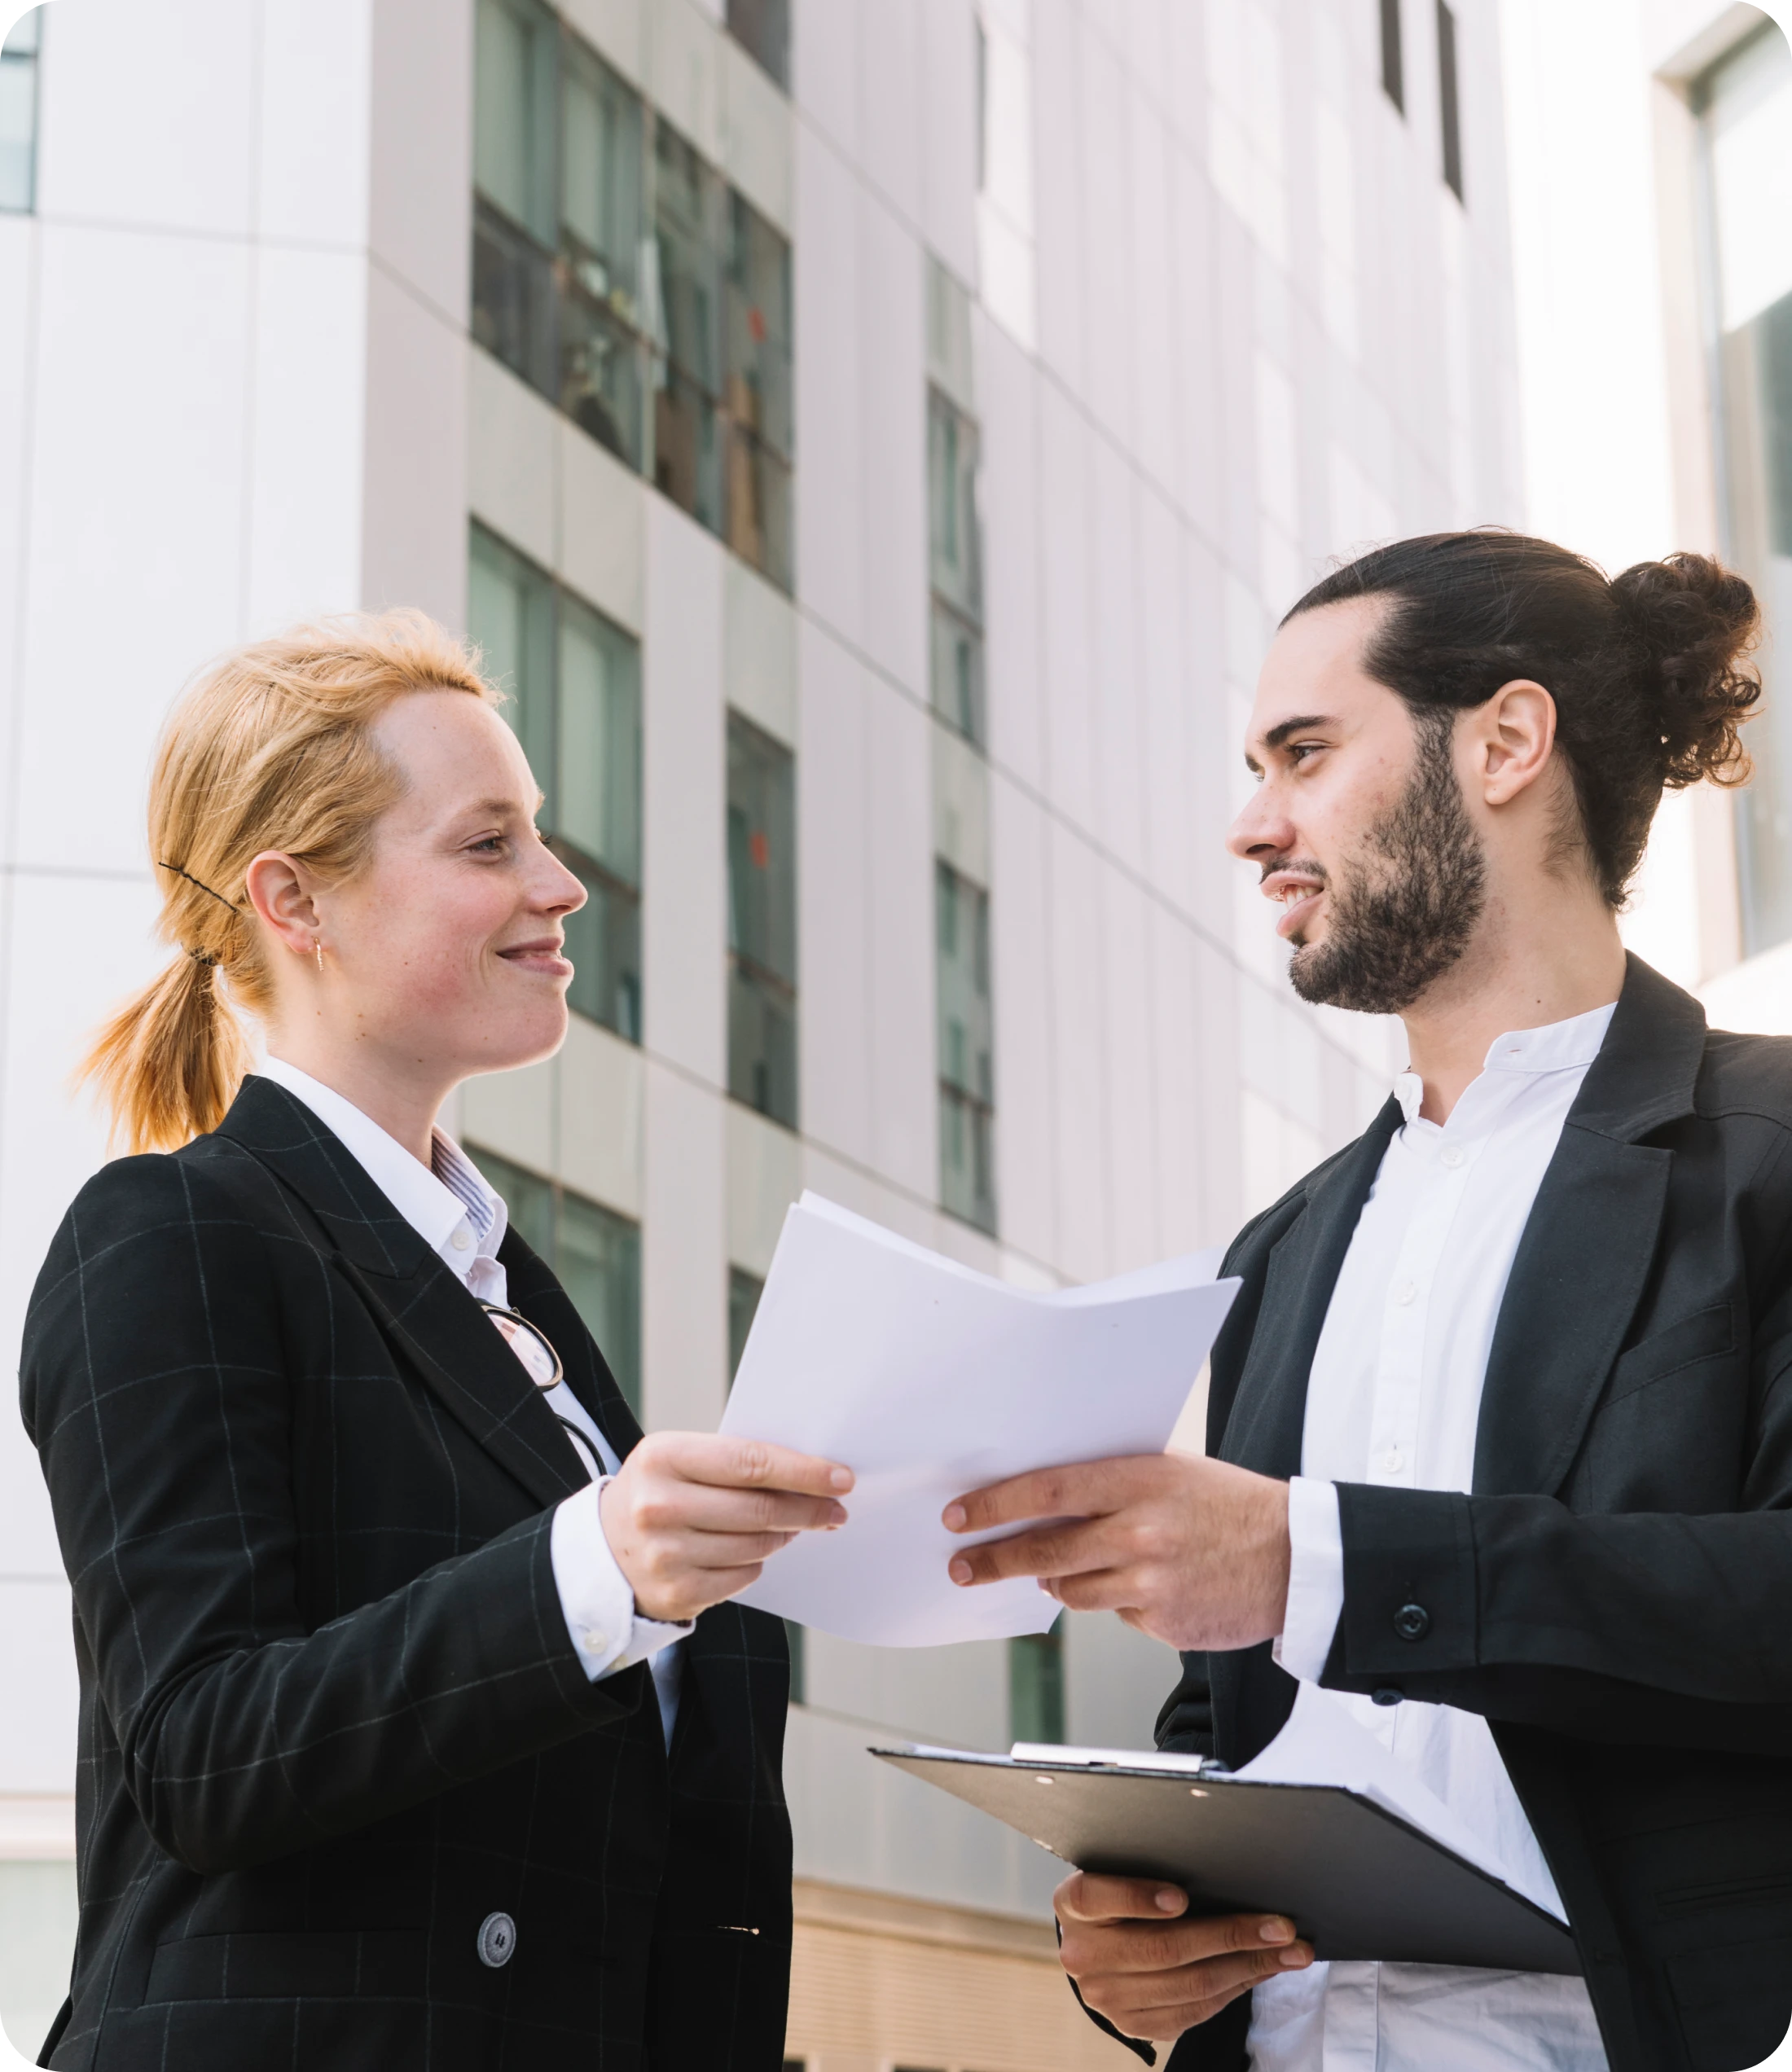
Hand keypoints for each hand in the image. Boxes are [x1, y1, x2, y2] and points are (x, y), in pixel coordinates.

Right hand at [599, 1433, 851, 1622]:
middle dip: (809, 1508)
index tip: (842, 1478)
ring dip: (784, 1535)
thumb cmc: (658, 1492)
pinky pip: (743, 1577)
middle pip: (759, 1508)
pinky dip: (756, 1563)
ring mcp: (665, 1555)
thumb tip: (810, 1476)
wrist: (602, 1550)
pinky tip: (750, 1550)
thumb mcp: (680, 1460)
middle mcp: (659, 1506)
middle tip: (836, 1509)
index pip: (750, 1462)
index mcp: (662, 1457)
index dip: (803, 1471)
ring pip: (756, 1545)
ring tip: (790, 1526)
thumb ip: (734, 1462)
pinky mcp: (675, 1594)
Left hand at [942, 1453, 1290, 1651]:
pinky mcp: (1162, 1624)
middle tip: (963, 1567)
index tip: (960, 1517)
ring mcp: (1150, 1584)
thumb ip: (1111, 1487)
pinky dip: (1118, 1601)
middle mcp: (1139, 1533)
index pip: (1046, 1491)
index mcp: (1138, 1482)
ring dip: (1059, 1581)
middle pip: (1044, 1551)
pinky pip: (1116, 1614)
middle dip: (994, 1560)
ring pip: (1071, 1590)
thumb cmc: (1231, 1505)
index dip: (995, 1505)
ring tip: (1068, 1570)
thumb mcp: (1171, 1472)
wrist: (1295, 1558)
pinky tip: (1149, 1585)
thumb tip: (1047, 1507)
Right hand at [1057, 1872, 1312, 2042]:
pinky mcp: (1133, 2024)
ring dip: (1248, 1966)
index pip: (1097, 1896)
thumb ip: (1149, 1867)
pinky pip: (1193, 2012)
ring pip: (1188, 1984)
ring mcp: (1106, 1996)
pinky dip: (1234, 1990)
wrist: (1094, 1945)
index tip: (1183, 1896)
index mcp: (1073, 1903)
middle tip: (1280, 1926)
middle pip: (1162, 1948)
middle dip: (1231, 1935)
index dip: (1138, 1897)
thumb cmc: (1118, 1895)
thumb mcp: (1117, 1870)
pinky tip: (1261, 1970)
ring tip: (1289, 1952)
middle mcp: (1083, 1955)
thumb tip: (1224, 1869)